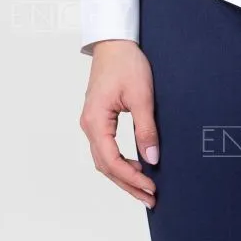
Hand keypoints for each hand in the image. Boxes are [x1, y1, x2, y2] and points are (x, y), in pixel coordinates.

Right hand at [79, 40, 158, 206]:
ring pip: (104, 160)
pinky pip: (106, 149)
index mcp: (95, 121)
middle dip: (128, 184)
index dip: (131, 177)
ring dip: (123, 176)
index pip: (112, 160)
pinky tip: (136, 167)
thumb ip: (146, 128)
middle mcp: (89, 125)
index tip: (151, 187)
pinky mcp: (98, 120)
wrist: (114, 42)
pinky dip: (120, 162)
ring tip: (144, 189)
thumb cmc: (126, 63)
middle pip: (106, 166)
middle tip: (150, 198)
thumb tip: (152, 158)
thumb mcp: (142, 96)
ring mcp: (91, 123)